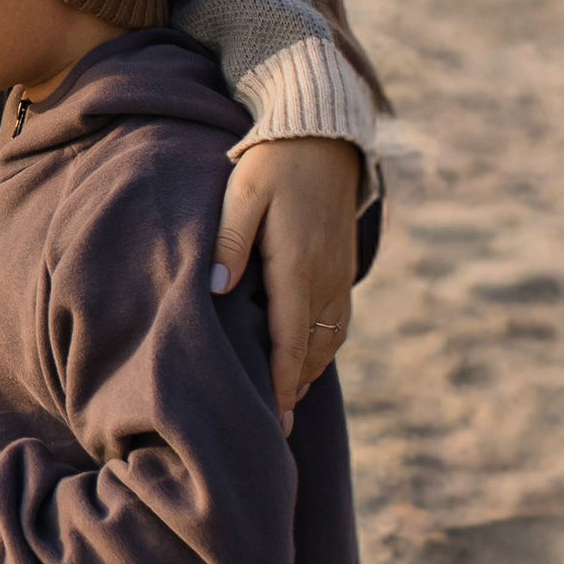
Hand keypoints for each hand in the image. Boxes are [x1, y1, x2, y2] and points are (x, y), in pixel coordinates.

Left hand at [213, 135, 361, 422]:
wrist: (324, 135)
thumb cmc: (273, 164)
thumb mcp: (243, 194)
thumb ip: (229, 242)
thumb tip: (218, 288)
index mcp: (297, 265)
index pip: (290, 340)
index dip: (281, 384)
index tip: (272, 421)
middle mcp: (326, 278)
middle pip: (313, 351)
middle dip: (295, 389)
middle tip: (272, 428)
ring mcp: (340, 274)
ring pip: (329, 340)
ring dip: (309, 371)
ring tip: (285, 400)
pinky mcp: (345, 268)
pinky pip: (338, 321)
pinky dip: (322, 347)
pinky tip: (303, 359)